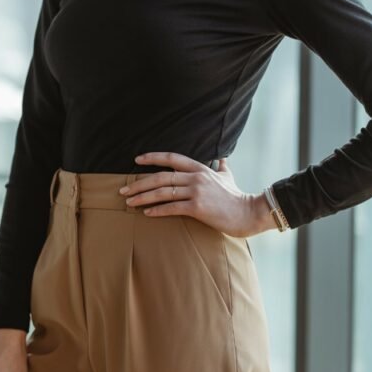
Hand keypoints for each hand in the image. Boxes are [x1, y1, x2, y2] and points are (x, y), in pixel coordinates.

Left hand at [120, 151, 277, 237]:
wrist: (247, 213)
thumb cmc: (236, 196)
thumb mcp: (228, 177)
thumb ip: (222, 166)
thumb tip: (223, 157)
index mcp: (200, 168)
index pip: (171, 158)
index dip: (153, 158)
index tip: (137, 160)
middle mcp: (196, 177)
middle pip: (161, 177)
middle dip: (139, 183)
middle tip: (123, 190)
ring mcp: (196, 191)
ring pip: (163, 192)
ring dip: (143, 197)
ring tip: (129, 203)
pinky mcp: (198, 207)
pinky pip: (172, 208)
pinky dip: (157, 211)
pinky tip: (147, 213)